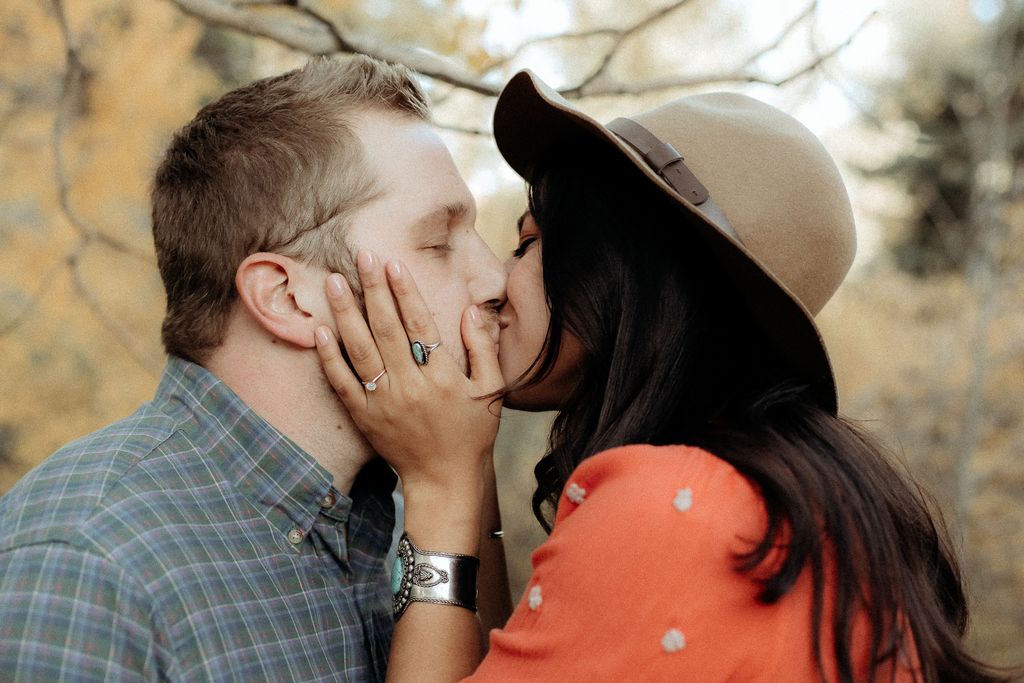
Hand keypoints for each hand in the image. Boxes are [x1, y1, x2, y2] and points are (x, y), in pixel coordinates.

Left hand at [314, 250, 503, 501]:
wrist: (444, 480)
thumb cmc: (471, 434)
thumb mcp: (490, 390)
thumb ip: (483, 348)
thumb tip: (472, 309)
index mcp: (442, 377)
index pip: (420, 325)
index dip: (406, 293)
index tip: (393, 265)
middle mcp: (410, 386)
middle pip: (387, 329)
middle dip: (373, 290)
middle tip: (360, 256)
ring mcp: (384, 402)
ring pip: (360, 350)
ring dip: (345, 313)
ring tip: (332, 282)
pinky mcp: (365, 417)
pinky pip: (343, 383)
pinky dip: (330, 357)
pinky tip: (320, 330)